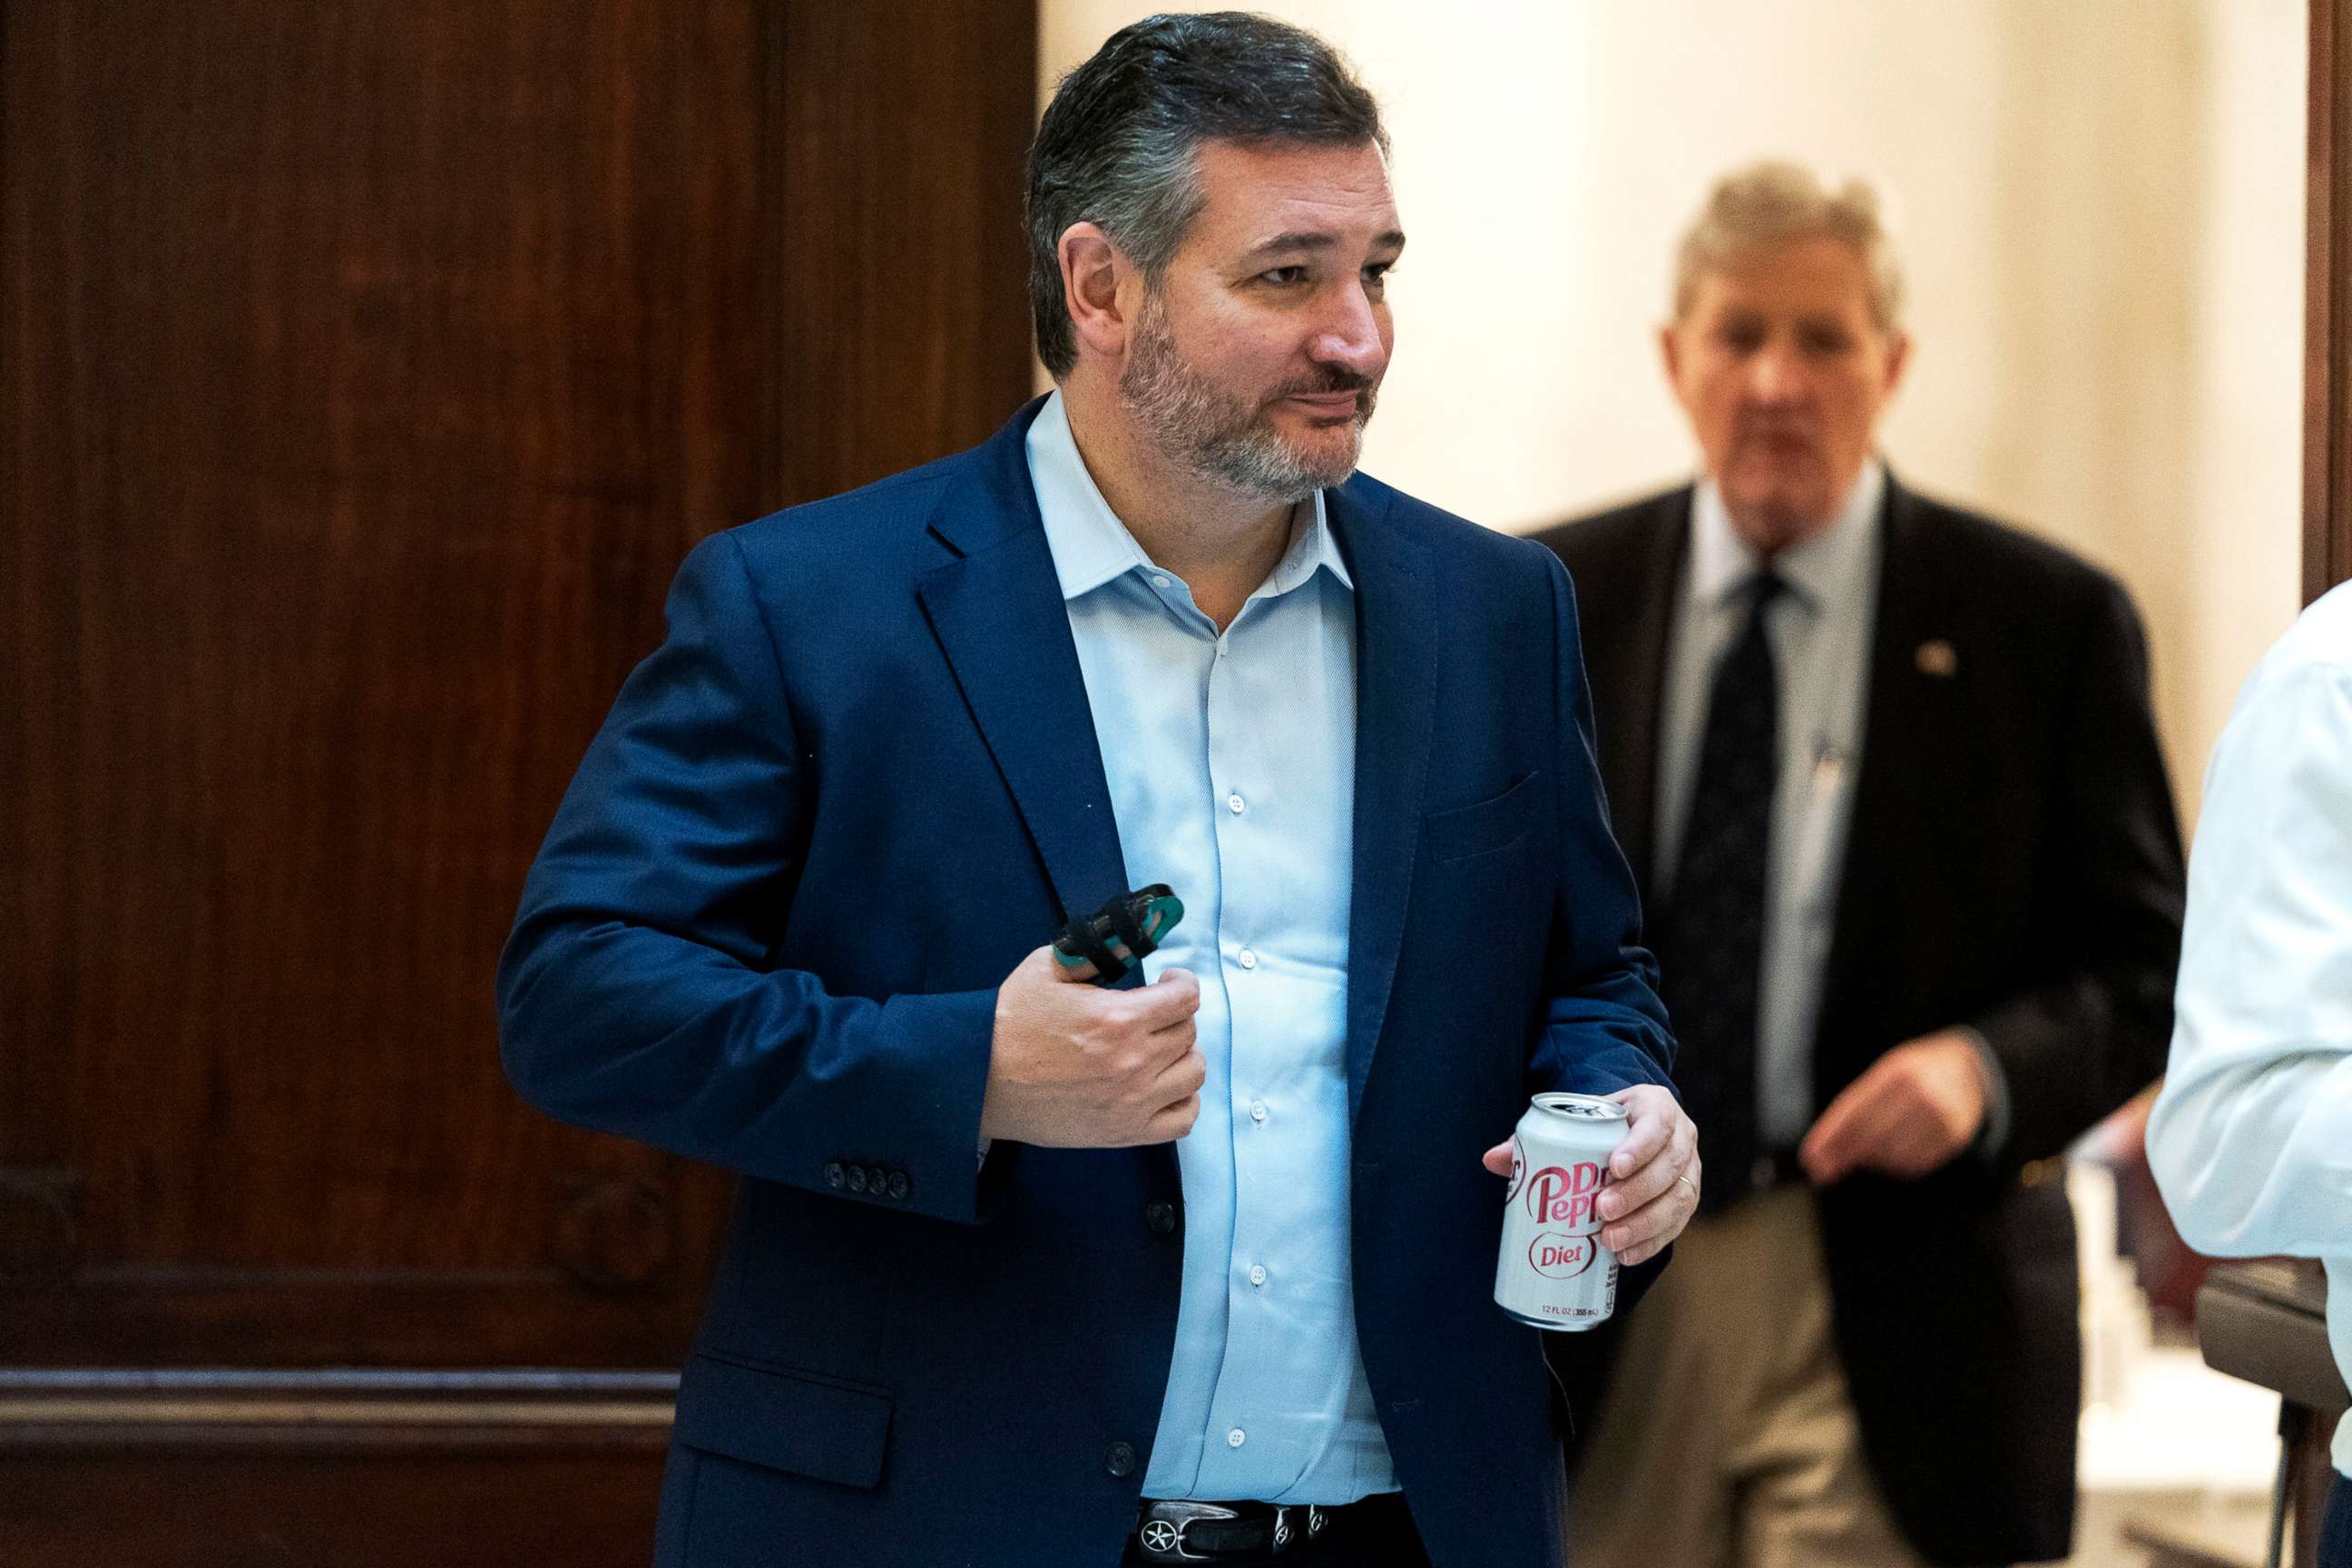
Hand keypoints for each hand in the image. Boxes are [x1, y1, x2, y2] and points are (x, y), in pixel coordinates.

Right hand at [979, 945, 1203, 1146]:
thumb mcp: (1048, 969)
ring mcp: (1132, 1102)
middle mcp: (1133, 1062)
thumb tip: (1133, 940)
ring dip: (1182, 1055)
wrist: (978, 1080)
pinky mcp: (1123, 1133)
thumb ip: (1097, 952)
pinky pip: (1182, 1120)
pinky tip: (1163, 1087)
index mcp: (1118, 1018)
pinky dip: (1182, 1102)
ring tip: (1160, 1049)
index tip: (1168, 984)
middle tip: (1153, 1015)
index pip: (1185, 998)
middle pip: (1188, 1033)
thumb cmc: (1009, 1022)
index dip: (1181, 984)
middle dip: (1175, 1017)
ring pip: (1193, 1073)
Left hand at [1481, 1084, 1698, 1266]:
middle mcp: (1681, 1137)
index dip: (1640, 1146)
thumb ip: (1537, 1137)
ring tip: (1609, 1240)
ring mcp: (1690, 1170)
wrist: (1633, 1130)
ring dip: (1644, 1224)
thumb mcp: (1579, 1121)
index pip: (1656, 1123)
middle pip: (1668, 1166)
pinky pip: (1676, 1225)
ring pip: (1677, 1199)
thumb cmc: (1600, 1126)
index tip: (1613, 1167)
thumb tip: (1491, 1160)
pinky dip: (1651, 1243)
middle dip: (1636, 1192)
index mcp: (1656, 1107)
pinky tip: (1626, 1256)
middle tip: (1601, 1210)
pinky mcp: (1686, 1200)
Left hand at [1798, 1029, 1988, 1184]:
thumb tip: (1821, 1149)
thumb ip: (1854, 1107)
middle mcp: (1923, 1094)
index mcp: (1898, 1072)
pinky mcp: (1955, 1138)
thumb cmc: (1911, 1076)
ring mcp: (1943, 1117)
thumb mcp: (1883, 1076)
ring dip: (1869, 1160)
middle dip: (1842, 1155)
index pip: (1856, 1111)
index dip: (1831, 1138)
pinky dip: (1894, 1165)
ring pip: (1892, 1154)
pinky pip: (1915, 1163)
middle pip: (1871, 1135)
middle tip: (1822, 1171)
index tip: (1810, 1159)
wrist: (1967, 1073)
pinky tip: (1884, 1158)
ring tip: (1859, 1155)